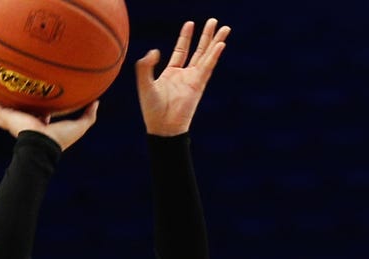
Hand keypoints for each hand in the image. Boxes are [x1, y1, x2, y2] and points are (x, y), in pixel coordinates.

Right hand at [0, 85, 98, 149]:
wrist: (43, 144)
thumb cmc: (60, 139)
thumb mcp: (79, 126)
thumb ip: (89, 115)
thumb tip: (97, 102)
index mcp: (41, 124)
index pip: (39, 115)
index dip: (42, 109)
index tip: (44, 98)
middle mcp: (25, 121)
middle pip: (18, 112)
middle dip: (15, 104)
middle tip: (12, 92)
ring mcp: (13, 119)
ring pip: (2, 107)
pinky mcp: (5, 116)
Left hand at [135, 18, 230, 135]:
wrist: (163, 127)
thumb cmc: (152, 110)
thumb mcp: (144, 83)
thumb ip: (145, 66)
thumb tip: (155, 51)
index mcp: (171, 73)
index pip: (181, 51)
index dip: (185, 37)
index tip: (190, 23)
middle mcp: (185, 75)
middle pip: (198, 51)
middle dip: (206, 36)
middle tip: (214, 21)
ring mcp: (193, 79)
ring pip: (207, 56)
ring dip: (215, 42)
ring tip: (224, 28)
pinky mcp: (199, 85)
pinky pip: (208, 66)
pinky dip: (214, 55)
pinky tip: (221, 44)